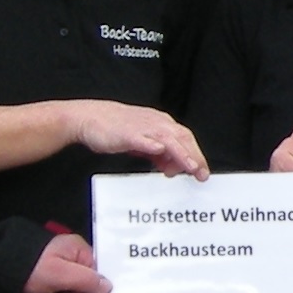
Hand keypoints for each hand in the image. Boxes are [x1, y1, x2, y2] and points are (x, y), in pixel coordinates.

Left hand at [25, 232, 109, 292]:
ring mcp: (62, 267)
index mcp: (79, 250)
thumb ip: (87, 281)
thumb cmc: (32, 268)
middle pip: (85, 286)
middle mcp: (73, 257)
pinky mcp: (51, 277)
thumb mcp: (60, 274)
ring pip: (73, 292)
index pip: (96, 276)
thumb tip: (109, 287)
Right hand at [74, 101, 208, 178]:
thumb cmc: (115, 129)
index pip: (185, 138)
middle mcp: (155, 123)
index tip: (202, 172)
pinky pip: (142, 138)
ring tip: (190, 167)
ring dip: (180, 153)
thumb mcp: (143, 142)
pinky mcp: (127, 133)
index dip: (196, 154)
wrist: (90, 117)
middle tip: (201, 174)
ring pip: (168, 139)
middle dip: (194, 156)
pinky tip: (160, 151)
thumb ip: (159, 154)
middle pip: (182, 138)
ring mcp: (142, 127)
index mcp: (161, 124)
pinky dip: (152, 144)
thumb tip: (173, 167)